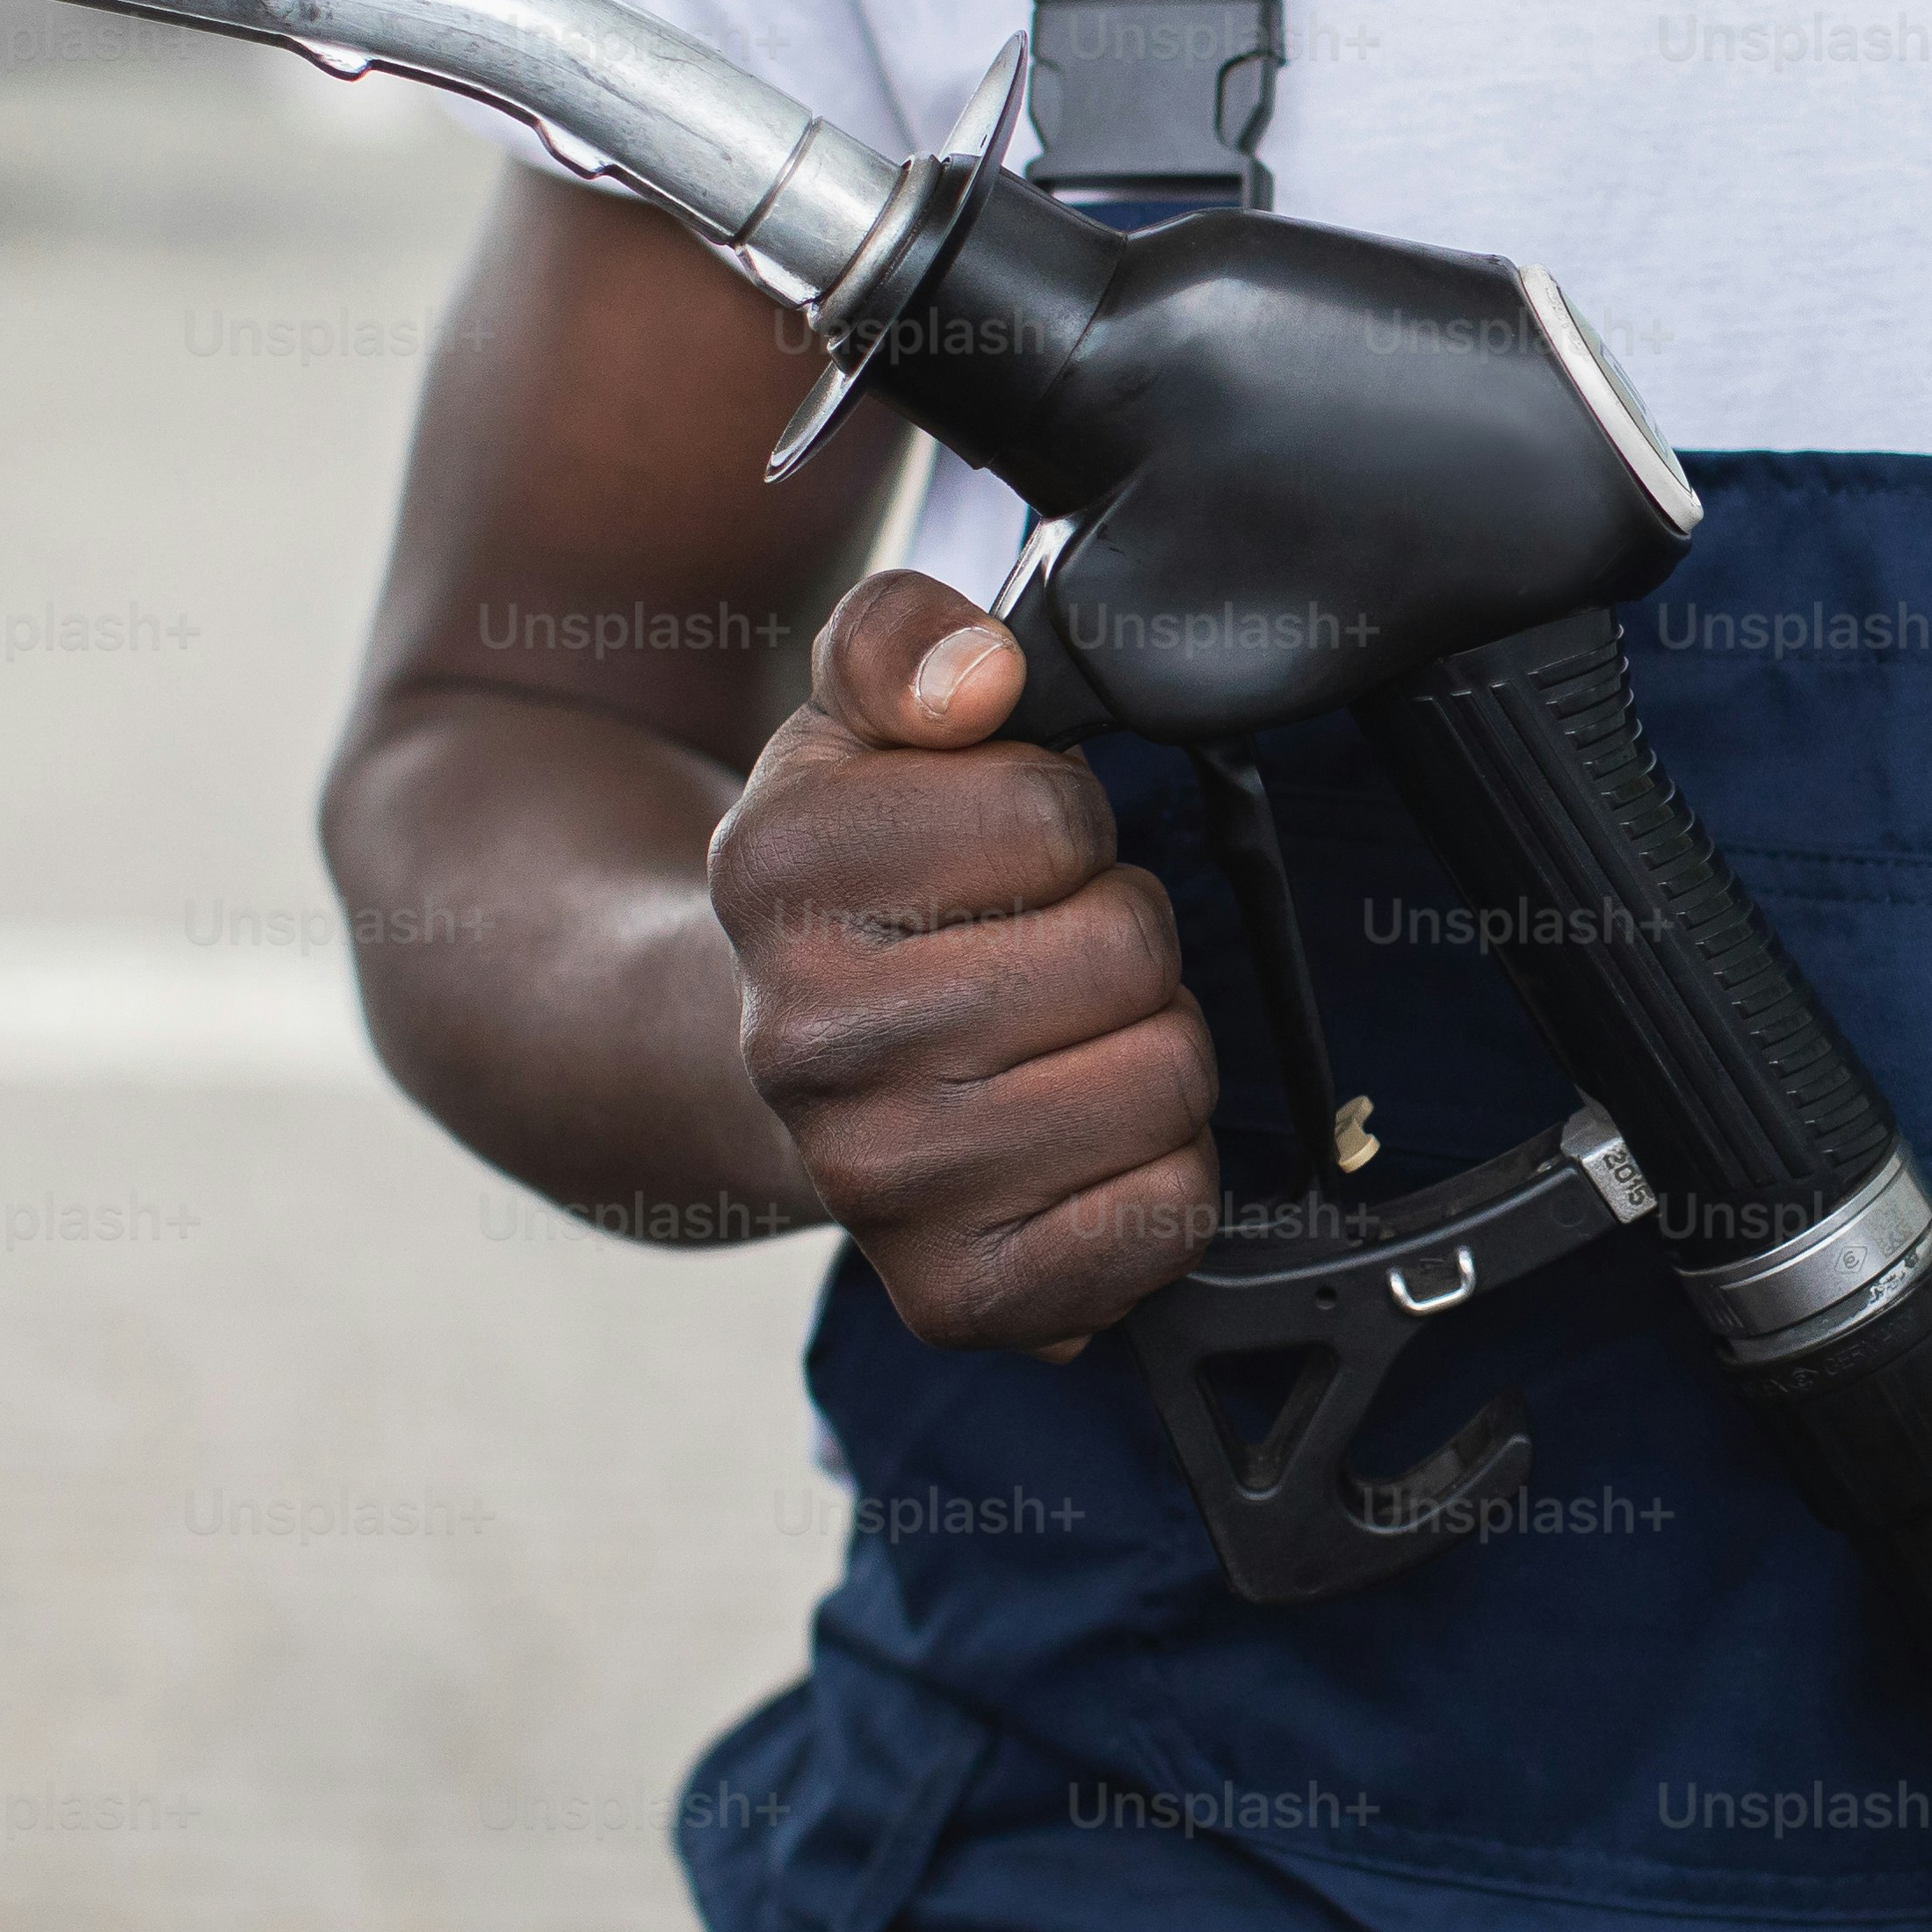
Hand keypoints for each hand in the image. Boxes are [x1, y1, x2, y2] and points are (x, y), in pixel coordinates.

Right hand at [707, 570, 1215, 1346]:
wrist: (765, 1068)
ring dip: (1149, 1044)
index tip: (1004, 853)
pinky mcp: (954, 1295)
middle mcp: (807, 1042)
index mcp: (777, 870)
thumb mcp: (853, 717)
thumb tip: (979, 676)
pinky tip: (1079, 1140)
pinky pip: (1167, 1215)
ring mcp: (877, 1183)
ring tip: (1061, 1038)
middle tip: (1041, 950)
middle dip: (1118, 930)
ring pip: (1166, 1077)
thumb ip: (904, 636)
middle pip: (1129, 949)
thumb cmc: (854, 885)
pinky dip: (1162, 1173)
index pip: (1055, 814)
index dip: (1063, 819)